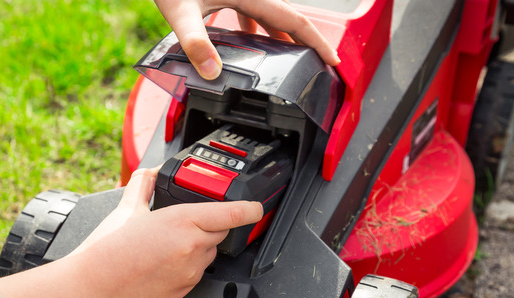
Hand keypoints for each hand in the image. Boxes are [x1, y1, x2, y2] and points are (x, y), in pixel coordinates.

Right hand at [0, 168, 262, 297]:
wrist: (90, 290)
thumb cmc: (104, 253)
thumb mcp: (126, 209)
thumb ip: (142, 186)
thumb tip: (148, 173)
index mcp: (182, 222)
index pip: (230, 213)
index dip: (248, 209)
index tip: (255, 207)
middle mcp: (192, 248)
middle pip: (220, 232)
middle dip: (210, 225)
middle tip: (185, 222)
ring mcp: (189, 272)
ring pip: (208, 254)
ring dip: (198, 246)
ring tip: (166, 245)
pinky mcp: (183, 291)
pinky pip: (196, 273)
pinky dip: (187, 265)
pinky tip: (162, 263)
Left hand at [153, 0, 340, 79]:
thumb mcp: (180, 11)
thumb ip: (195, 42)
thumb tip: (211, 72)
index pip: (294, 21)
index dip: (317, 42)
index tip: (333, 61)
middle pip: (286, 19)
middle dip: (301, 44)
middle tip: (313, 67)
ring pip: (268, 15)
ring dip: (277, 38)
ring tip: (282, 60)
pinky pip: (250, 10)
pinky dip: (254, 27)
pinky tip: (244, 40)